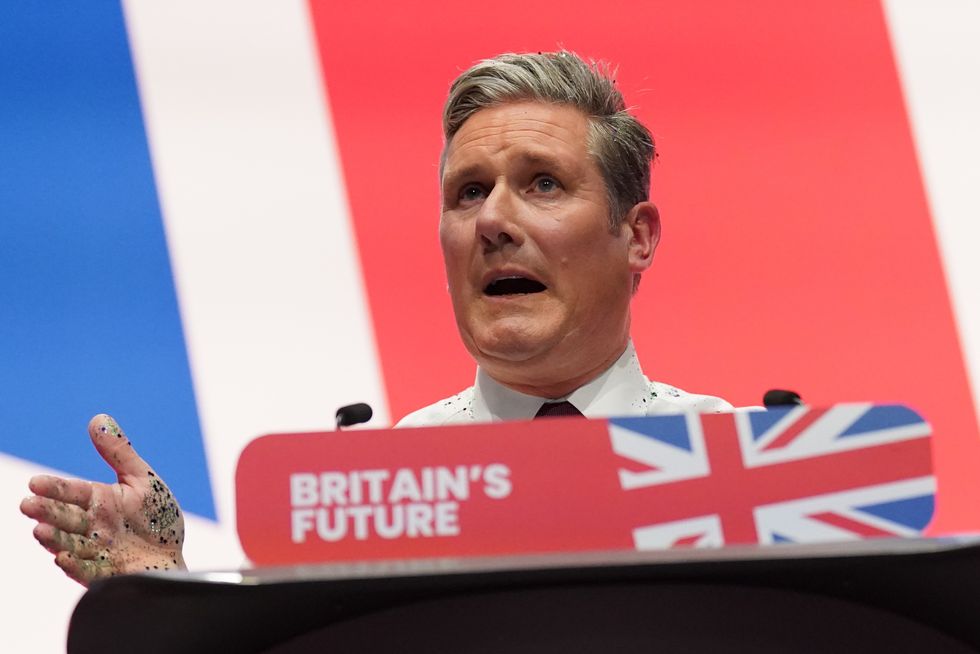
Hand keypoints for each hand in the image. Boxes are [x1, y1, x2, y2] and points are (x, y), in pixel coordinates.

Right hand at [20, 414, 186, 586]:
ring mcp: (95, 551)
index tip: (35, 483)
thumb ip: (119, 454)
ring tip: (39, 530)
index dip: (54, 488)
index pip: (72, 492)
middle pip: (65, 517)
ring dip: (54, 538)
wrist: (172, 557)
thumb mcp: (141, 481)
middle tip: (27, 505)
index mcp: (98, 501)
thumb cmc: (157, 519)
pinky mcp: (104, 574)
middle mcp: (91, 526)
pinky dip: (74, 565)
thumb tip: (98, 419)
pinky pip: (87, 570)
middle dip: (46, 512)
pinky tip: (62, 558)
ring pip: (69, 544)